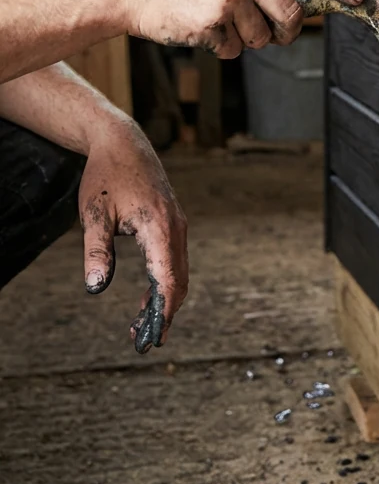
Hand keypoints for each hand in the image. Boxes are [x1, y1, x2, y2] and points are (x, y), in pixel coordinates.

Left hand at [78, 118, 188, 352]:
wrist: (123, 143)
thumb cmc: (106, 177)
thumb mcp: (94, 215)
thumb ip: (96, 252)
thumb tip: (94, 288)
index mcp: (160, 228)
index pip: (168, 280)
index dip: (162, 312)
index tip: (152, 336)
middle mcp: (177, 229)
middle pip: (178, 281)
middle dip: (164, 313)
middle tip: (144, 341)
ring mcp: (178, 226)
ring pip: (178, 272)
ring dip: (164, 300)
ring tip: (141, 326)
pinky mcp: (173, 224)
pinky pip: (174, 260)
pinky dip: (164, 283)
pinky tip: (148, 298)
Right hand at [119, 0, 362, 58]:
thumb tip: (302, 1)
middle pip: (292, 13)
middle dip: (287, 32)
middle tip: (275, 35)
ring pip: (262, 36)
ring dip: (245, 39)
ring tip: (217, 21)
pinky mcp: (213, 20)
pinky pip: (235, 49)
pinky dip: (222, 48)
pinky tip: (200, 28)